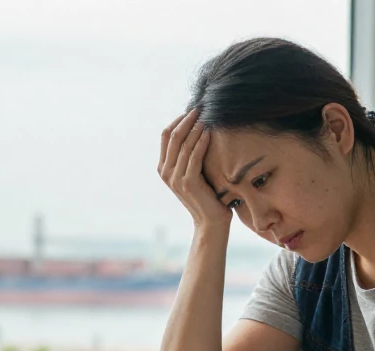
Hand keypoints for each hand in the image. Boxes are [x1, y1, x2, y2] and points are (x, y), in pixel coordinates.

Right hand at [158, 110, 231, 228]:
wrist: (210, 220)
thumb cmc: (207, 194)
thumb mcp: (194, 171)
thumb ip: (189, 155)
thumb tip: (197, 127)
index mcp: (163, 168)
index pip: (166, 136)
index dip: (179, 120)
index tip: (193, 109)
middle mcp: (165, 172)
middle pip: (173, 136)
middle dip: (187, 119)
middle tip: (201, 107)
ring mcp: (174, 178)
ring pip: (183, 144)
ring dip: (195, 127)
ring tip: (207, 116)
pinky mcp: (187, 182)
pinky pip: (194, 156)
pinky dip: (201, 141)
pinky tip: (209, 132)